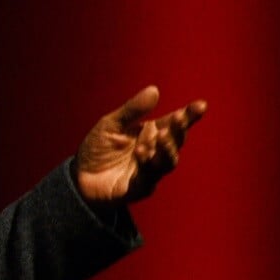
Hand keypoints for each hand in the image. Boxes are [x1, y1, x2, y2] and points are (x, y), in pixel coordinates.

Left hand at [75, 85, 206, 206]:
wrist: (78, 177)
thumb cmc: (97, 149)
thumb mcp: (110, 124)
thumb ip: (131, 110)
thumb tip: (154, 90)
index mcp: (150, 134)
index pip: (174, 124)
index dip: (189, 116)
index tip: (201, 105)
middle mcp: (154, 152)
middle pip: (174, 142)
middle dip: (178, 131)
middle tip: (178, 120)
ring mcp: (148, 172)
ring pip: (167, 163)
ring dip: (166, 149)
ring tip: (160, 136)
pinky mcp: (138, 189)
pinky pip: (147, 178)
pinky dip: (147, 166)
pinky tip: (142, 153)